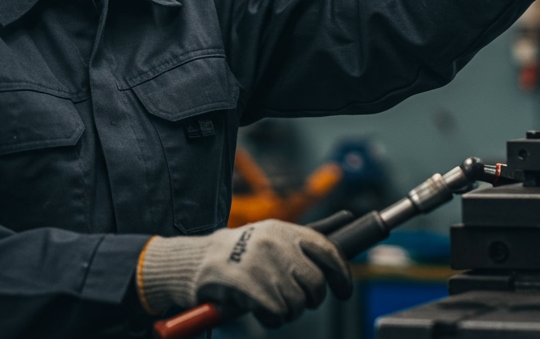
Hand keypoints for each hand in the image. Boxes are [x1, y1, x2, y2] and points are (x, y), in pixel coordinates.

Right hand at [136, 219, 352, 327]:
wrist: (192, 262)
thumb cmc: (235, 252)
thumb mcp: (269, 237)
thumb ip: (302, 238)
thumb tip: (346, 220)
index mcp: (283, 230)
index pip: (328, 250)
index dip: (341, 275)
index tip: (344, 290)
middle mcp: (276, 244)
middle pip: (315, 283)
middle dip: (311, 299)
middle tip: (298, 301)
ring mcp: (263, 265)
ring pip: (298, 302)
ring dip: (288, 311)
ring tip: (271, 303)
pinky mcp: (250, 286)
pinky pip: (279, 314)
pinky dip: (273, 319)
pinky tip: (260, 311)